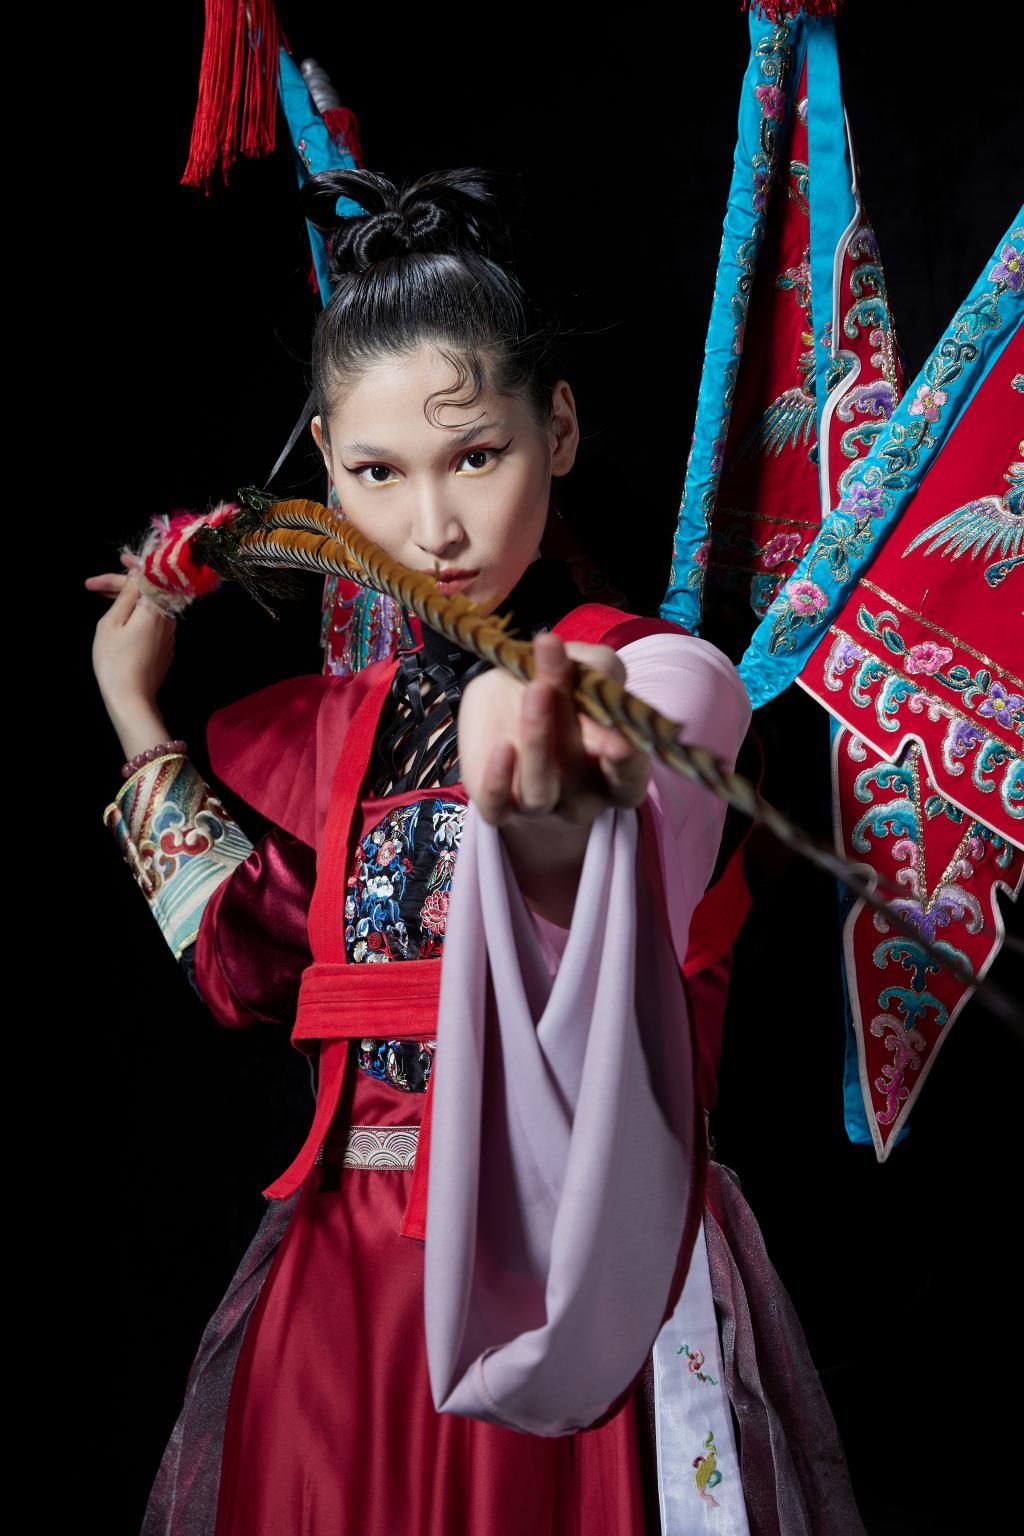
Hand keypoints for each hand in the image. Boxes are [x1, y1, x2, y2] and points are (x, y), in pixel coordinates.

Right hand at [86, 552, 175, 752]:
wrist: (131, 699)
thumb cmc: (114, 661)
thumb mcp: (112, 623)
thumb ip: (126, 595)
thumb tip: (136, 575)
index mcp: (156, 608)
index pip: (148, 577)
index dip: (133, 566)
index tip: (119, 558)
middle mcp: (169, 619)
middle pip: (149, 592)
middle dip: (123, 585)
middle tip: (95, 586)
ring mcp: (170, 635)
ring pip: (151, 607)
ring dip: (129, 599)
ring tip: (104, 598)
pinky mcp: (167, 648)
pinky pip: (154, 622)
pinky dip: (137, 614)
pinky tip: (121, 617)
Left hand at [457, 630, 651, 828]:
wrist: (502, 700)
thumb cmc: (561, 691)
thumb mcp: (584, 669)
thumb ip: (599, 668)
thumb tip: (597, 670)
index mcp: (613, 772)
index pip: (628, 779)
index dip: (627, 764)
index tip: (619, 739)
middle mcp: (579, 795)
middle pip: (582, 777)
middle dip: (574, 739)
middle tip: (570, 696)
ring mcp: (538, 803)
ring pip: (539, 790)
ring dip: (537, 740)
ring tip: (536, 689)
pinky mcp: (497, 803)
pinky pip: (497, 806)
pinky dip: (498, 781)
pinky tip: (502, 747)